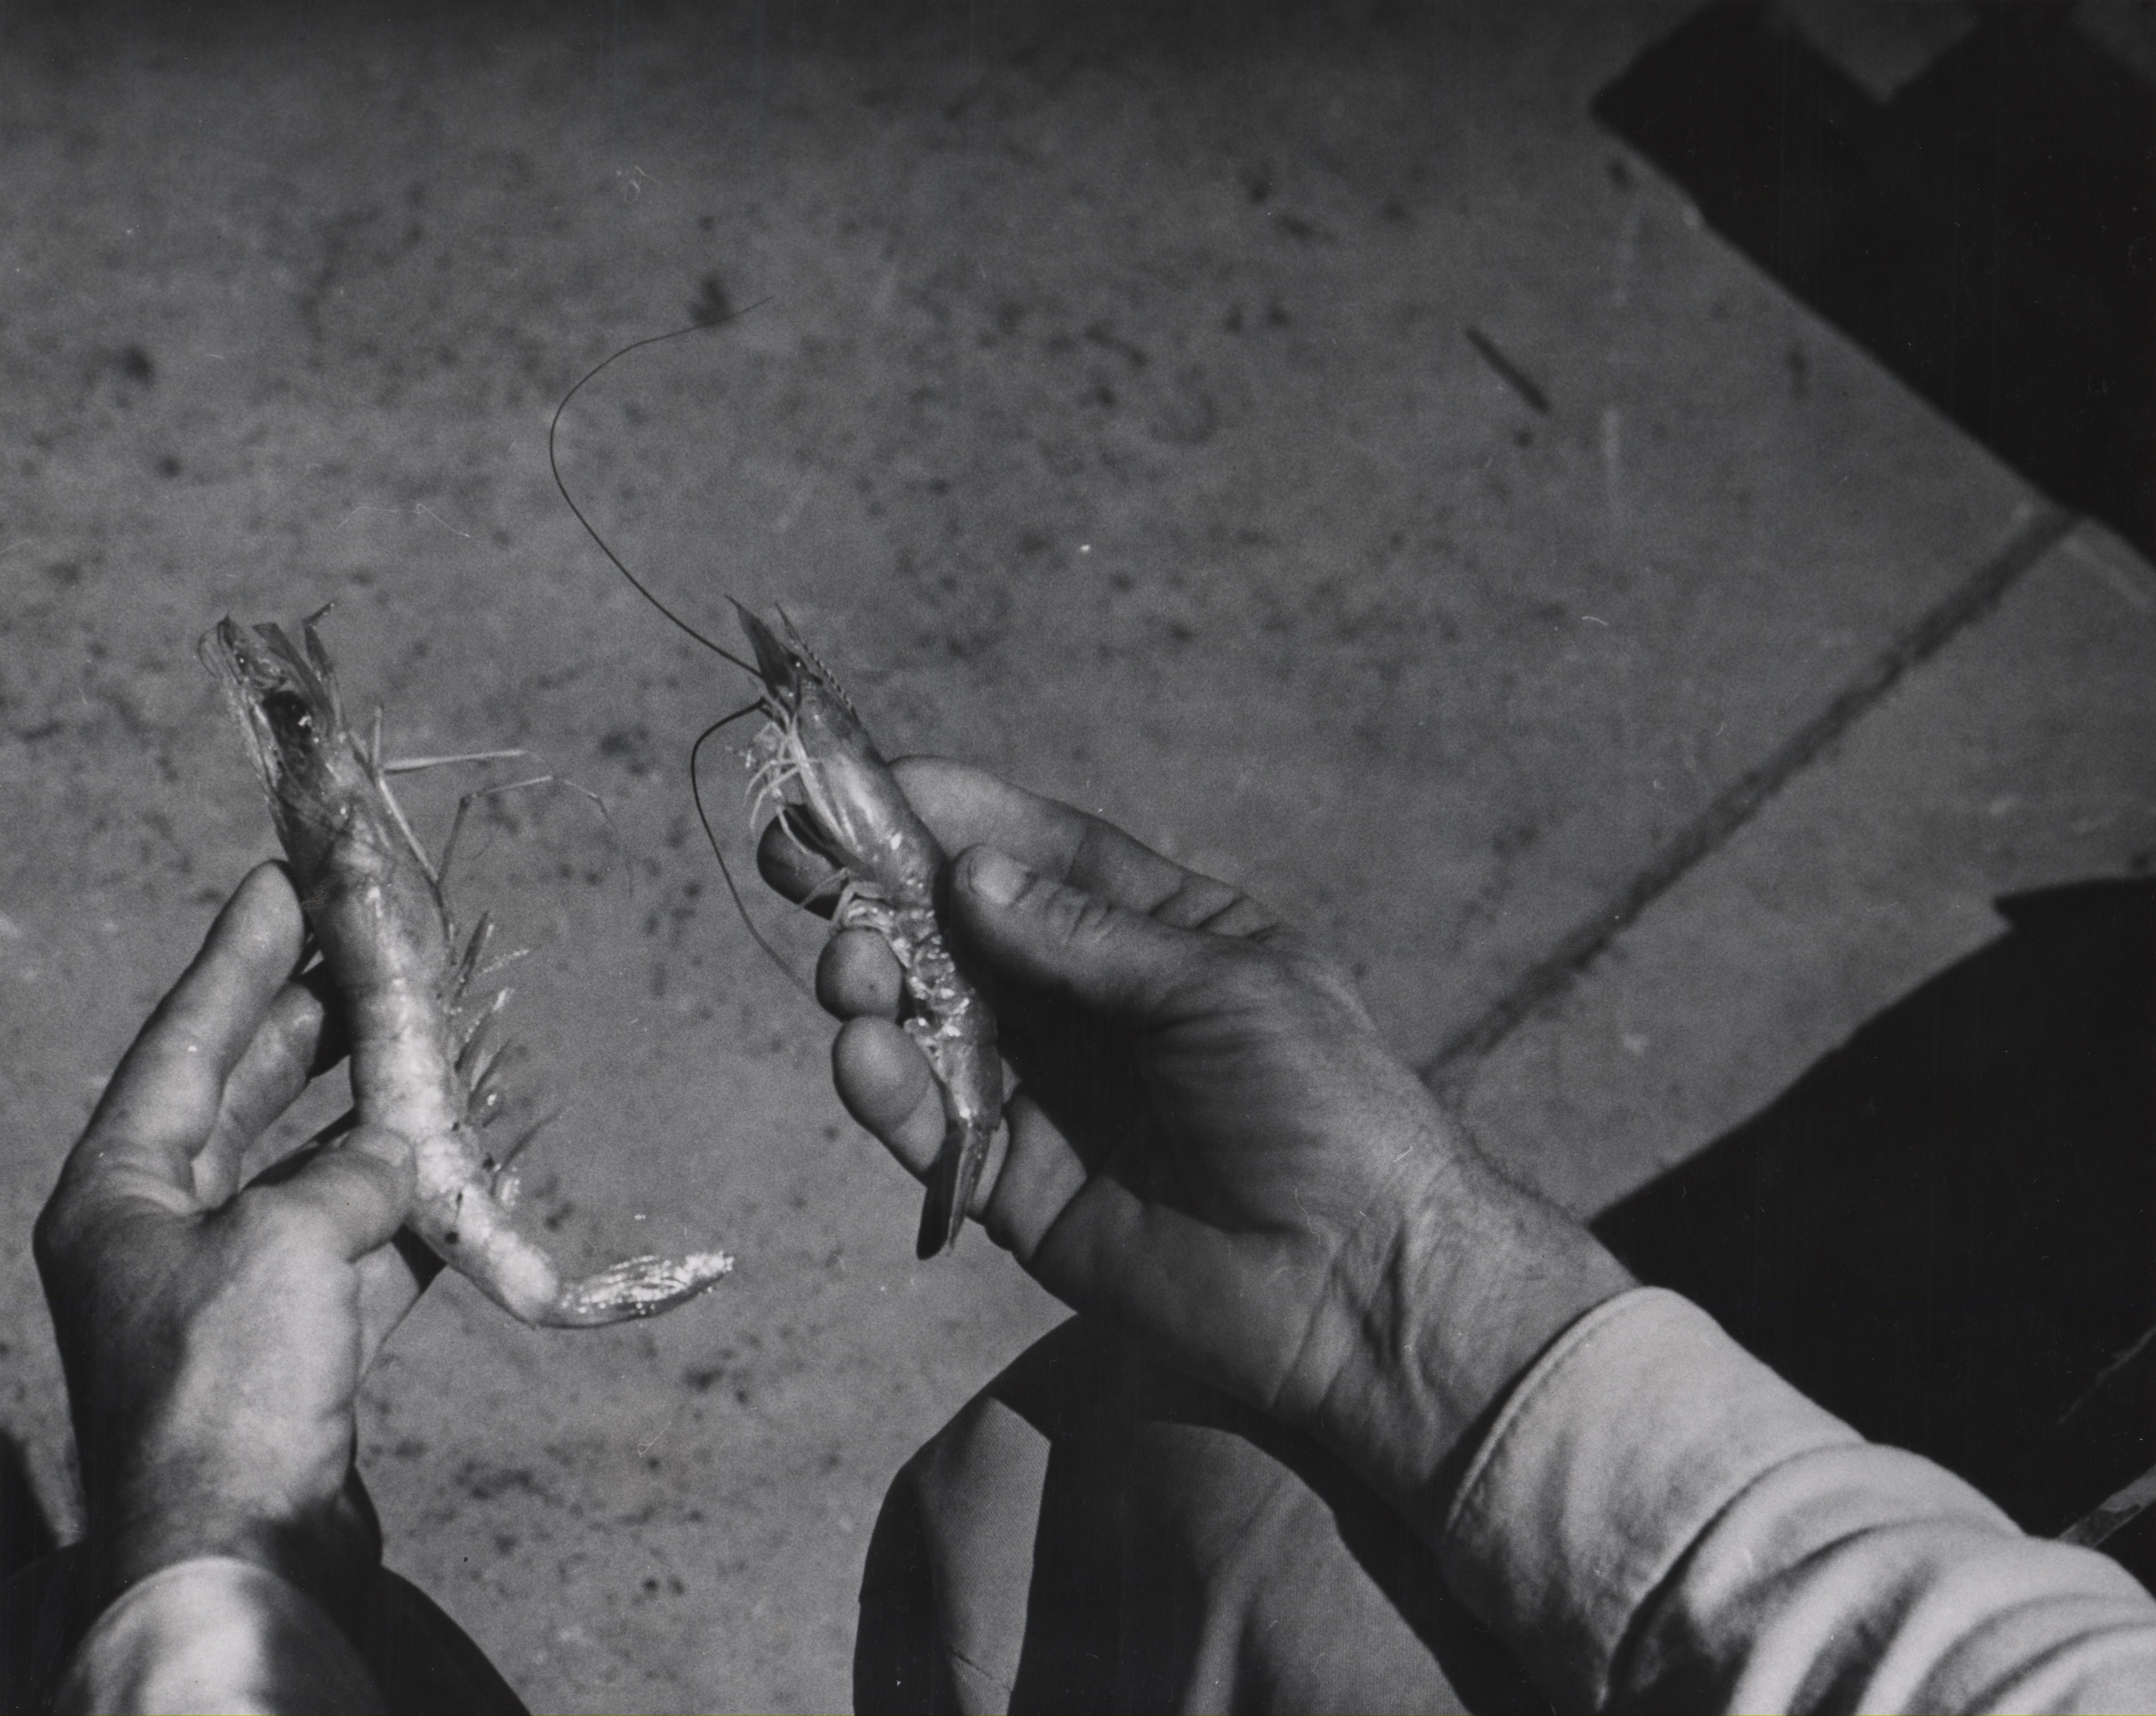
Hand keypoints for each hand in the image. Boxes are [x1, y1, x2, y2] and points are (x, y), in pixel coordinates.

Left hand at [33, 864, 430, 1617]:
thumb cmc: (231, 1384)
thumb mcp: (291, 1238)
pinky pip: (361, 1246)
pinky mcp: (297, 1344)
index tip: (281, 882)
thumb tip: (401, 1152)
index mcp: (119, 1194)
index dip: (237, 957)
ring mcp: (232, 1291)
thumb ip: (355, 1170)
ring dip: (375, 1114)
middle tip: (371, 951)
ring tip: (433, 1045)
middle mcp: (163, 1233)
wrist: (241, 1548)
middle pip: (244, 1096)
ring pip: (311, 1168)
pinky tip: (462, 1166)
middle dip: (310, 1023)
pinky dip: (410, 1208)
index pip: (183, 1042)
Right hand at [762, 760, 1632, 1513]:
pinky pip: (934, 1125)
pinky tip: (862, 1054)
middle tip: (802, 862)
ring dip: (874, 986)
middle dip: (882, 894)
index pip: (1041, 857)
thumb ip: (1088, 937)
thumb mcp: (1221, 990)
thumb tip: (972, 876)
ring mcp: (1052, 1096)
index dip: (957, 816)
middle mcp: (1094, 1009)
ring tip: (847, 969)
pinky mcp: (1019, 1187)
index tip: (871, 781)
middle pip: (965, 934)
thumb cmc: (1323, 1107)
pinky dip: (889, 1089)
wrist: (1359, 1283)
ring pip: (932, 1023)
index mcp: (1161, 938)